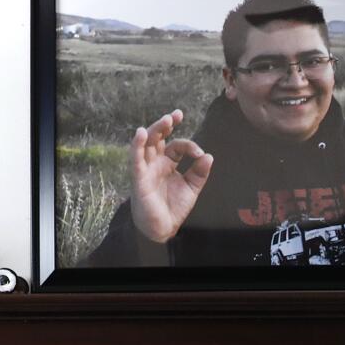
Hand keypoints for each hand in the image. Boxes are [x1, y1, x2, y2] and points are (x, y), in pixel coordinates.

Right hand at [128, 110, 213, 244]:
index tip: (200, 154)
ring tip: (166, 120)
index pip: (177, 146)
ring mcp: (146, 168)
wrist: (162, 228)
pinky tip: (141, 133)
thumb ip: (199, 172)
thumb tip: (209, 156)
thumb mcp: (191, 188)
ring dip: (155, 130)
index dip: (189, 146)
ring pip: (146, 143)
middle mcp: (155, 163)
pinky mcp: (139, 178)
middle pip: (158, 138)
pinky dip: (137, 145)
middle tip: (177, 115)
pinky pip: (135, 159)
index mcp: (167, 163)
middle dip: (166, 125)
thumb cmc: (173, 208)